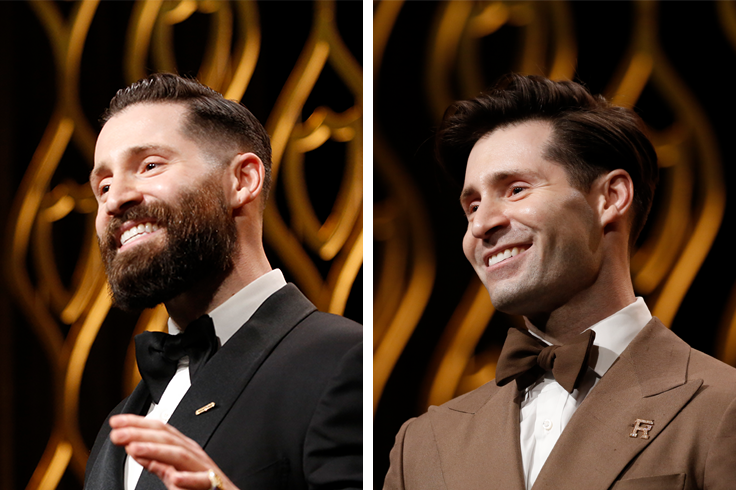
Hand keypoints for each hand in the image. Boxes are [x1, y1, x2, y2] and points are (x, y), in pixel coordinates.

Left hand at [109, 414, 237, 489]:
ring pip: (180, 456)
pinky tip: (175, 477)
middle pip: (167, 439)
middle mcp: (194, 455)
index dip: (138, 424)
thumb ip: (157, 462)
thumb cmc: (202, 486)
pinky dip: (189, 478)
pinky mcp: (213, 486)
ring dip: (157, 451)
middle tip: (117, 433)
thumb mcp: (175, 472)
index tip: (116, 422)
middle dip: (141, 434)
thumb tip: (134, 448)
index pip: (160, 430)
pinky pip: (202, 481)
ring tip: (134, 448)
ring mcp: (204, 469)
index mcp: (184, 449)